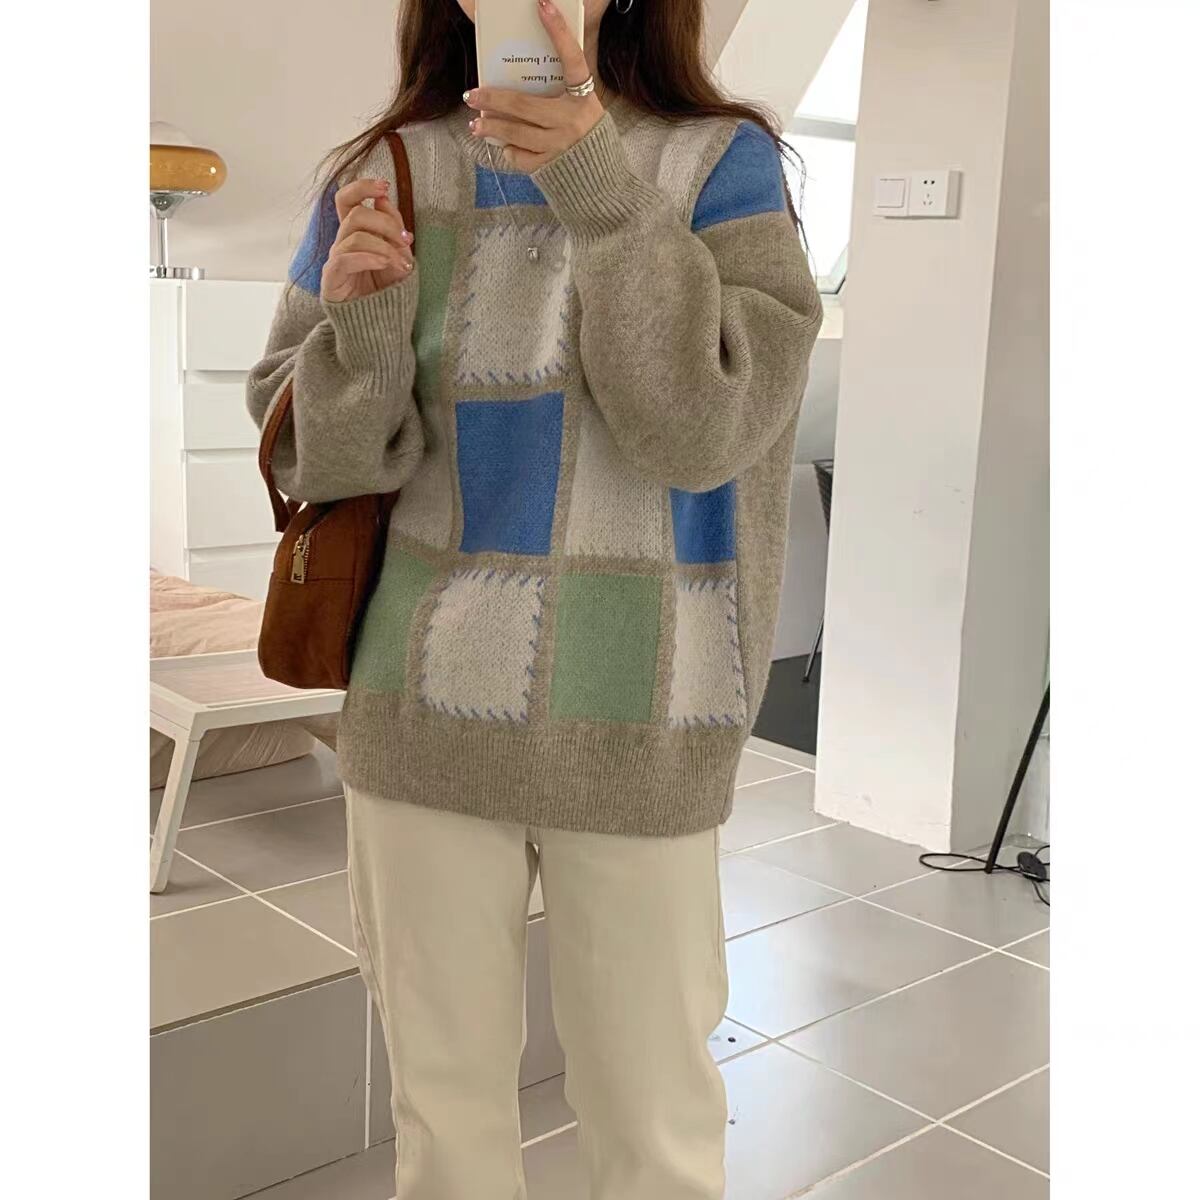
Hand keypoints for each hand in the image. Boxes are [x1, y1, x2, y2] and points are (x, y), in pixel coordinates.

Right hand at [320, 177, 414, 302]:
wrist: (377, 327)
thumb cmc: (386, 292)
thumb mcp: (397, 257)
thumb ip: (392, 230)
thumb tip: (384, 199)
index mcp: (355, 234)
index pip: (347, 200)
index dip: (362, 188)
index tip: (385, 186)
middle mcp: (342, 243)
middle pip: (355, 214)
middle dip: (385, 223)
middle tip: (405, 241)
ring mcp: (335, 260)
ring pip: (354, 235)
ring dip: (383, 245)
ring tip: (401, 263)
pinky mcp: (331, 278)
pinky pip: (345, 257)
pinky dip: (369, 257)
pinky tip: (385, 264)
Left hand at [465, 0, 604, 172]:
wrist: (601, 178)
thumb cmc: (584, 134)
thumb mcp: (580, 107)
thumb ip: (558, 93)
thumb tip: (517, 82)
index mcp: (584, 98)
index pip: (572, 59)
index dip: (559, 32)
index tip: (543, 5)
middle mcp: (572, 121)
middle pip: (524, 105)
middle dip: (493, 99)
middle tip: (471, 94)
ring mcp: (561, 146)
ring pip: (517, 134)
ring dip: (492, 127)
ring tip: (475, 124)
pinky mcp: (551, 167)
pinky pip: (521, 156)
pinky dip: (510, 150)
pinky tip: (503, 145)